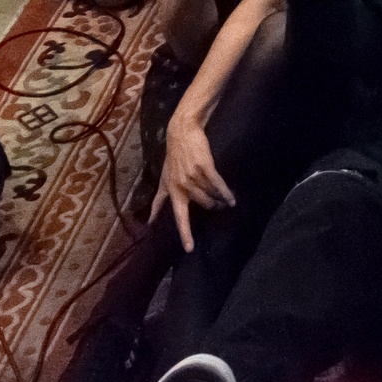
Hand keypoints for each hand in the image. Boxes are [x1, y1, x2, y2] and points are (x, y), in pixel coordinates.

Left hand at [151, 110, 233, 253]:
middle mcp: (182, 185)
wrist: (181, 133)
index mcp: (172, 190)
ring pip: (210, 194)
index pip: (178, 216)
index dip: (184, 233)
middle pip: (201, 204)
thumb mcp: (163, 179)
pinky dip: (225, 192)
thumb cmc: (173, 157)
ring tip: (225, 202)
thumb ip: (158, 200)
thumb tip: (149, 221)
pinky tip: (232, 198)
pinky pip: (218, 183)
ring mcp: (193, 175)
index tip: (190, 248)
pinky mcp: (204, 166)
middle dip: (211, 208)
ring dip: (219, 200)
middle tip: (218, 208)